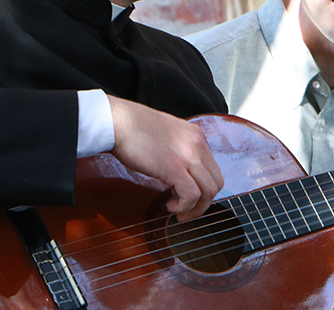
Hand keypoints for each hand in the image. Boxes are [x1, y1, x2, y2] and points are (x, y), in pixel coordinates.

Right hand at [108, 95, 223, 219]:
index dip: (203, 188)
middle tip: (185, 210)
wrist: (118, 122)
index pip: (213, 169)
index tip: (188, 196)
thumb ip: (178, 150)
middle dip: (203, 203)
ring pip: (208, 191)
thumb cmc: (133, 129)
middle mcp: (198, 145)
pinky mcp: (175, 168)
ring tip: (177, 211)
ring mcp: (189, 156)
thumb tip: (178, 173)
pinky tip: (170, 206)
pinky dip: (183, 206)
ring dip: (194, 208)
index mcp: (196, 136)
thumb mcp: (167, 135)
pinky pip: (192, 195)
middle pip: (216, 182)